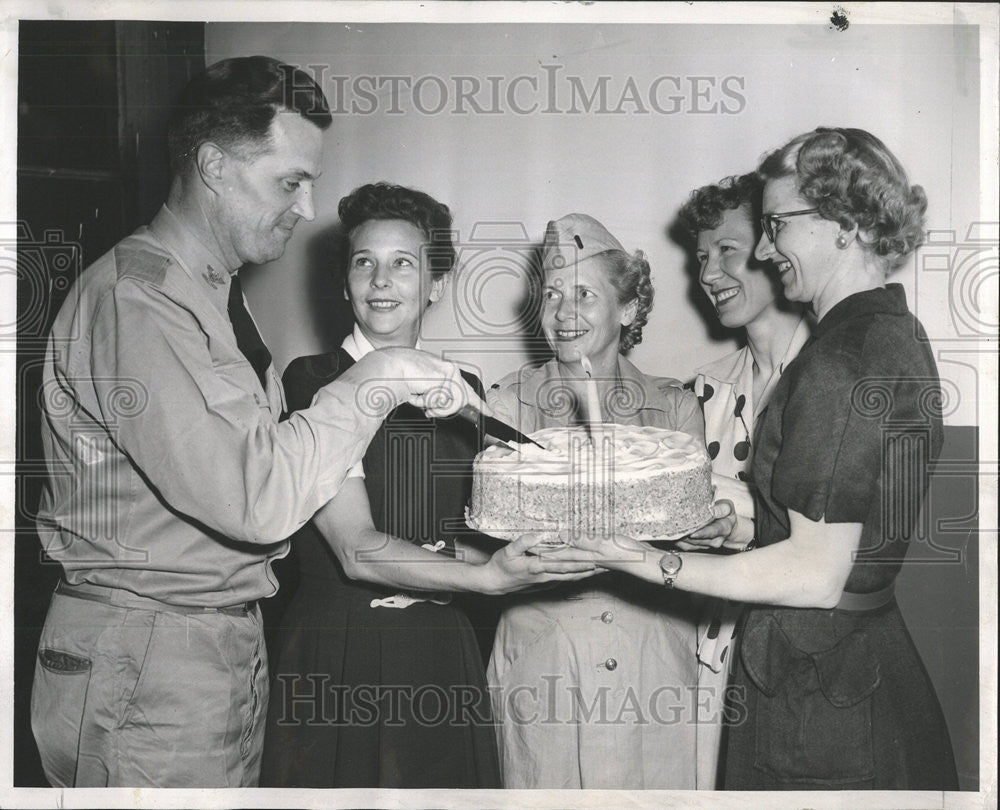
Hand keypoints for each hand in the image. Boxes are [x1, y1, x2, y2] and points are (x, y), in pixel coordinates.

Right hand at [373, 347, 490, 417]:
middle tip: (425, 403)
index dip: (478, 403)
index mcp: (445, 371)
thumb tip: (437, 409)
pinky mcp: (448, 375)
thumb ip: (435, 398)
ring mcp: (450, 372)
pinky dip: (431, 402)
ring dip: (435, 407)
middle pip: (462, 399)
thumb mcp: (422, 391)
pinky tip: (420, 392)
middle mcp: (450, 370)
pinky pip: (446, 400)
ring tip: (420, 397)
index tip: (489, 412)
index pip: (466, 389)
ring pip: (455, 403)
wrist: (390, 368)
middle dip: (443, 408)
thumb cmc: (401, 377)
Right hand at [479, 533, 598, 594]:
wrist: (495, 584)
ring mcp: (546, 583)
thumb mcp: (507, 551)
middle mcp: (544, 577)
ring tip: (602, 570)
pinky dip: (576, 577)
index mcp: (536, 567)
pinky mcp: (545, 585)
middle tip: (606, 565)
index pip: (562, 564)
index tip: (593, 560)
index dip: (578, 562)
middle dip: (590, 569)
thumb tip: (538, 534)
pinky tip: (585, 575)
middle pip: (571, 573)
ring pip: (570, 578)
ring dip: (586, 574)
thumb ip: (523, 542)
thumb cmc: (500, 566)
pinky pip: (564, 580)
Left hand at [538, 530, 648, 572]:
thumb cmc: (628, 553)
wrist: (648, 563)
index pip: (562, 553)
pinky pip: (586, 557)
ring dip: (561, 555)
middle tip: (532, 552)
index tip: (530, 549)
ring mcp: (598, 559)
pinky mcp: (606, 557)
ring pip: (574, 557)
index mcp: (588, 555)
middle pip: (565, 557)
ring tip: (548, 553)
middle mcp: (590, 559)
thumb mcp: (604, 543)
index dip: (546, 551)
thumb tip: (562, 535)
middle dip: (550, 555)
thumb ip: (583, 539)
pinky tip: (577, 555)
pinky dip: (578, 556)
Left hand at [674, 500, 737, 549]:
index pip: (712, 532)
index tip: (692, 533)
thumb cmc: (725, 514)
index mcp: (723, 529)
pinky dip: (677, 541)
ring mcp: (705, 545)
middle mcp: (715, 540)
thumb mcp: (727, 507)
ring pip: (690, 544)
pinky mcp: (697, 546)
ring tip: (671, 529)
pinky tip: (671, 533)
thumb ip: (722, 508)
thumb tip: (713, 509)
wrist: (726, 525)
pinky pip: (685, 546)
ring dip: (680, 538)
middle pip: (697, 540)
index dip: (702, 533)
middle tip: (675, 528)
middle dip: (686, 535)